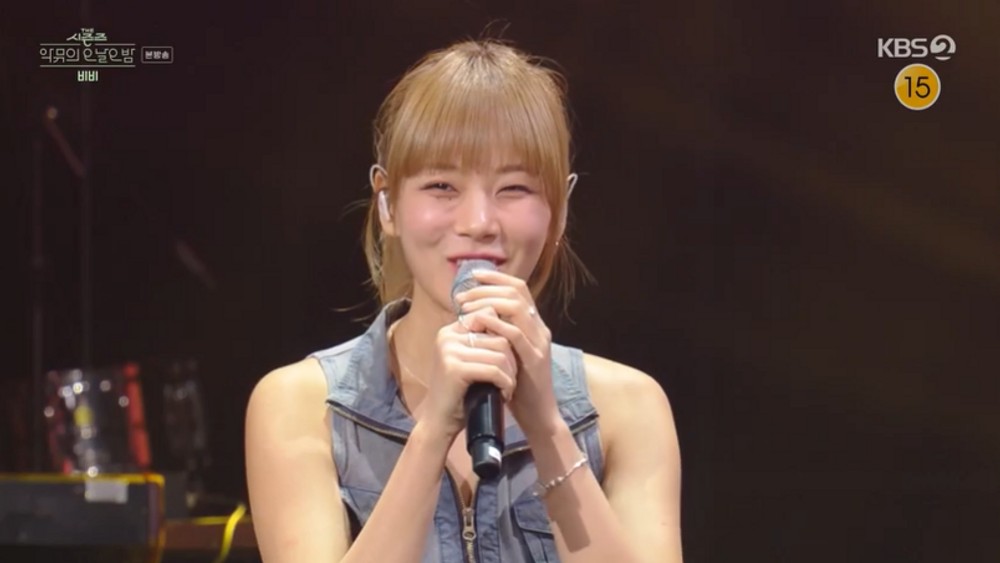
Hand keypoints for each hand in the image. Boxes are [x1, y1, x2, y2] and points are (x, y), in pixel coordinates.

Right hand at [419, 307, 518, 439]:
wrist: (439, 423)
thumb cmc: (459, 393)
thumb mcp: (470, 361)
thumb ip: (483, 342)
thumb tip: (510, 323)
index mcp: (450, 331)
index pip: (489, 316)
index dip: (506, 337)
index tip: (508, 361)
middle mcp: (447, 336)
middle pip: (499, 336)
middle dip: (512, 360)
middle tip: (511, 379)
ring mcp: (449, 351)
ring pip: (500, 353)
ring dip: (511, 373)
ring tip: (508, 387)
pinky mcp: (454, 369)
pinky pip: (494, 370)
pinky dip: (506, 383)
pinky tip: (504, 394)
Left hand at [453, 270, 560, 433]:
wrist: (538, 416)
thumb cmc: (517, 386)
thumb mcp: (506, 354)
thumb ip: (497, 335)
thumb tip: (473, 316)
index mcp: (534, 325)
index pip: (518, 288)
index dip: (495, 278)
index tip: (471, 276)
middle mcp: (540, 329)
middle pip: (516, 292)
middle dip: (486, 288)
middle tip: (462, 295)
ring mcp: (539, 343)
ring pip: (517, 307)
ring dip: (487, 303)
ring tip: (465, 308)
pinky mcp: (534, 359)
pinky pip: (515, 334)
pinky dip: (494, 325)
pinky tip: (477, 325)